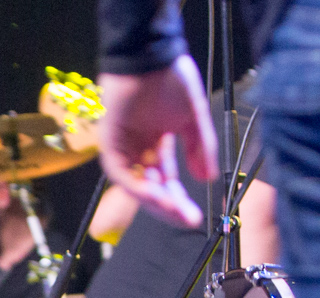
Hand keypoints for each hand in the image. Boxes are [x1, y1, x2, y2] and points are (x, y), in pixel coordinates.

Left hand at [98, 56, 217, 228]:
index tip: (195, 216)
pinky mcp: (110, 143)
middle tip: (188, 219)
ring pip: (136, 185)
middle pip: (151, 187)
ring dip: (155, 201)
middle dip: (169, 205)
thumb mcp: (193, 119)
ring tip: (175, 211)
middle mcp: (139, 149)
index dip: (179, 198)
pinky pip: (122, 173)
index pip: (166, 179)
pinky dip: (138, 186)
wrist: (152, 56)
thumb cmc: (171, 79)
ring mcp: (123, 147)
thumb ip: (201, 148)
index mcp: (157, 143)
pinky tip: (157, 195)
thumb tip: (208, 178)